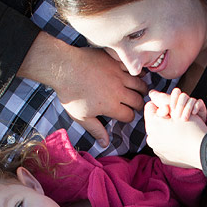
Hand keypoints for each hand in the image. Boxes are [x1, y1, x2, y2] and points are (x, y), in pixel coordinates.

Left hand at [18, 33, 147, 145]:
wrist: (64, 68)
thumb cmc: (71, 94)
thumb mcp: (81, 117)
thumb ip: (96, 130)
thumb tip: (105, 144)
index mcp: (111, 105)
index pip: (129, 115)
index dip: (129, 118)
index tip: (126, 117)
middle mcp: (118, 91)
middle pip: (137, 100)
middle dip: (138, 105)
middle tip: (135, 105)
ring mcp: (118, 75)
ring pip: (139, 84)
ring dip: (142, 90)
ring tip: (140, 92)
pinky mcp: (115, 62)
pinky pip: (132, 68)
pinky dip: (137, 73)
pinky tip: (137, 76)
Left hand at [144, 89, 206, 168]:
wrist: (205, 151)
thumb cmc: (192, 129)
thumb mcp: (178, 110)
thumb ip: (163, 100)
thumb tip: (151, 93)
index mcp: (152, 127)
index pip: (149, 108)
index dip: (161, 105)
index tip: (172, 109)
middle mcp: (151, 140)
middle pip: (154, 122)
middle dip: (163, 119)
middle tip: (178, 120)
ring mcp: (158, 151)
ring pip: (159, 135)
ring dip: (167, 131)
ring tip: (181, 131)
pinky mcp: (165, 159)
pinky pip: (164, 146)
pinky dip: (170, 142)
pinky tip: (181, 141)